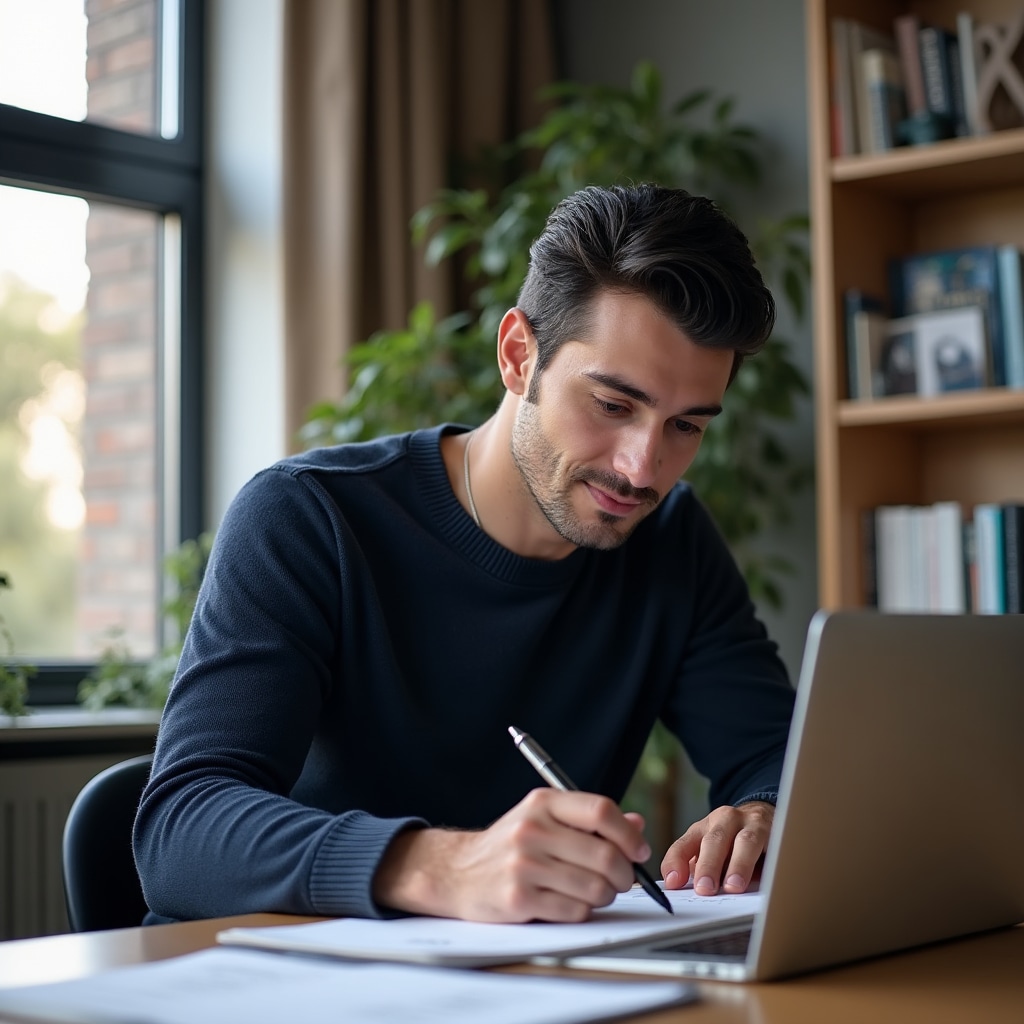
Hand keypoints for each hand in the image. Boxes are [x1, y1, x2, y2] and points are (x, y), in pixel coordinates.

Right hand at [372, 788, 650, 921]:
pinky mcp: (518, 898)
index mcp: (543, 803)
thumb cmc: (510, 845)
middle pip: (605, 853)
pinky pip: (574, 910)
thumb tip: (637, 823)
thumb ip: (589, 820)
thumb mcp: (544, 818)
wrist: (456, 871)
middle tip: (622, 880)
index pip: (601, 810)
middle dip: (624, 874)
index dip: (629, 833)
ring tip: (594, 892)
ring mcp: (524, 864)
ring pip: (594, 886)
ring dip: (604, 896)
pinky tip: (569, 903)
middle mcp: (533, 829)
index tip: (638, 850)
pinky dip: (581, 911)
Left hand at [660, 801, 773, 895]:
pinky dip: (770, 862)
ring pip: (745, 841)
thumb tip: (683, 891)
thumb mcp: (710, 851)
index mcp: (703, 828)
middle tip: (704, 888)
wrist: (764, 813)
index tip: (672, 883)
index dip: (676, 862)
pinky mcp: (776, 830)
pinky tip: (769, 877)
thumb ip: (697, 867)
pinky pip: (774, 846)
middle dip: (708, 865)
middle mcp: (725, 820)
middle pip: (714, 840)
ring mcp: (752, 822)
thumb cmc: (733, 840)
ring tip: (733, 886)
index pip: (684, 844)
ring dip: (738, 865)